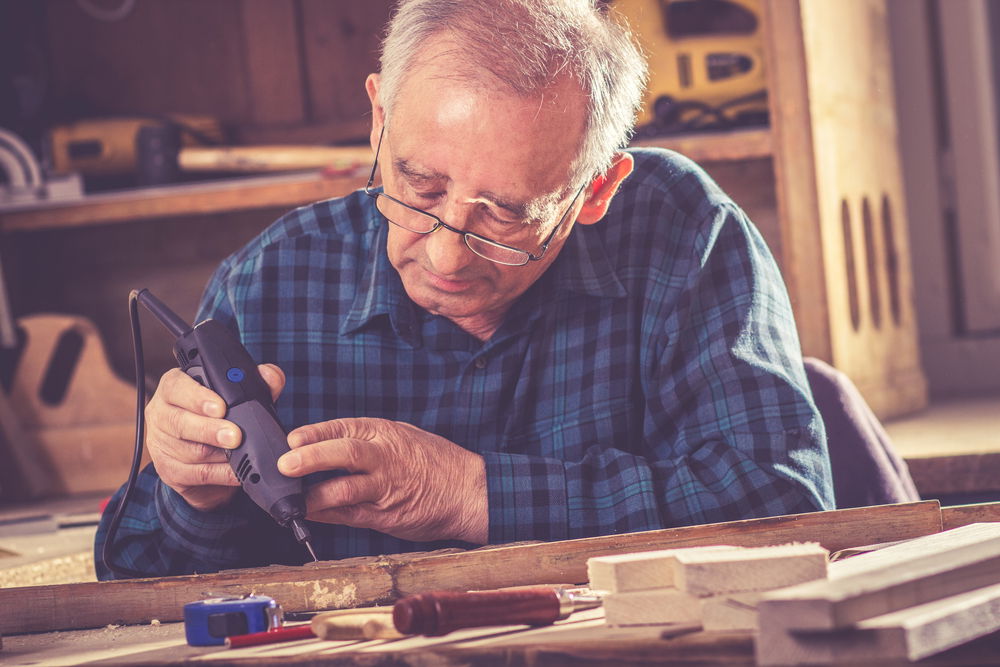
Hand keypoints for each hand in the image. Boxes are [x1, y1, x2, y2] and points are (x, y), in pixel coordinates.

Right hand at [144, 363, 284, 510]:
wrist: (204, 454)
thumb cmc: (220, 417)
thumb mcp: (236, 396)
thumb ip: (256, 383)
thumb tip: (270, 375)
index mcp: (174, 389)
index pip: (176, 387)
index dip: (197, 396)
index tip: (221, 406)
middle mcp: (162, 415)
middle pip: (180, 422)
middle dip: (210, 430)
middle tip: (235, 435)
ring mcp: (161, 445)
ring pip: (189, 451)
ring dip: (218, 455)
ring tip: (239, 453)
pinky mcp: (169, 472)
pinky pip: (195, 474)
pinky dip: (220, 474)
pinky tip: (236, 472)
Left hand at [277, 418, 487, 543]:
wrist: (468, 490)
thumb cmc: (435, 462)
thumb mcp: (403, 437)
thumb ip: (368, 439)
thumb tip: (327, 443)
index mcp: (385, 433)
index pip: (343, 428)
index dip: (314, 433)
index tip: (291, 439)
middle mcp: (384, 457)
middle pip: (343, 453)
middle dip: (311, 458)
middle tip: (286, 464)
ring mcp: (386, 487)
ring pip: (345, 489)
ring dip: (315, 495)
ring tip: (292, 500)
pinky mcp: (387, 514)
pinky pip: (351, 515)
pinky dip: (328, 515)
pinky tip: (310, 514)